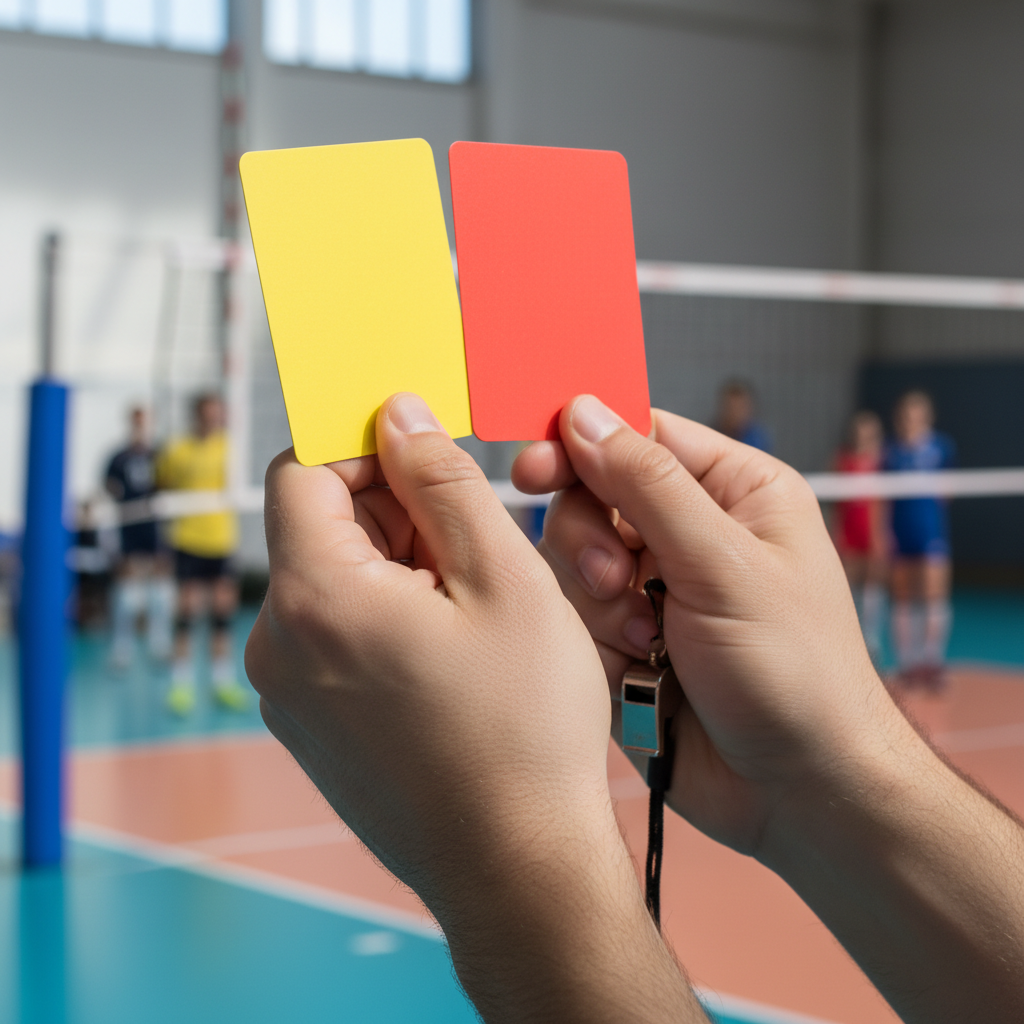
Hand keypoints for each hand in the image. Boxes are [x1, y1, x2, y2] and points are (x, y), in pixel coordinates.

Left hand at [246, 393, 707, 1021]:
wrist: (517, 870)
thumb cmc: (524, 730)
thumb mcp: (504, 580)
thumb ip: (443, 482)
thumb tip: (399, 414)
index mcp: (315, 599)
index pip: (300, 470)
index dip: (362, 447)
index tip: (425, 458)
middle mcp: (276, 647)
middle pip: (314, 526)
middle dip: (389, 512)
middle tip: (471, 541)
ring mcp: (286, 695)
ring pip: (328, 582)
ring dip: (393, 566)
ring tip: (470, 606)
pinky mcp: (308, 727)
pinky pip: (330, 637)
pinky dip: (381, 617)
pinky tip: (448, 651)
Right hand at [513, 395, 897, 858]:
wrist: (798, 793)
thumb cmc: (796, 673)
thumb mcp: (724, 566)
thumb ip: (648, 486)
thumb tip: (584, 412)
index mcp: (733, 491)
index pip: (639, 434)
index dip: (582, 443)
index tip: (534, 466)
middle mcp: (690, 531)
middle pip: (594, 493)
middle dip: (592, 537)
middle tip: (613, 578)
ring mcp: (653, 586)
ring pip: (575, 557)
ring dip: (598, 598)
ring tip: (644, 639)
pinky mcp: (625, 638)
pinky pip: (575, 613)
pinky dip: (597, 638)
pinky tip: (640, 669)